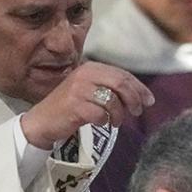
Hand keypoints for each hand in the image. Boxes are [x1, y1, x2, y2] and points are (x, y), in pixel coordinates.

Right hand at [21, 62, 153, 148]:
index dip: (139, 88)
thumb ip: (110, 87)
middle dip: (134, 99)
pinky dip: (105, 121)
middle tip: (138, 112)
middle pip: (121, 84)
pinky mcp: (75, 106)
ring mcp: (79, 90)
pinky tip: (101, 123)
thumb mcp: (89, 90)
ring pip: (113, 101)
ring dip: (119, 115)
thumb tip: (141, 96)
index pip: (122, 74)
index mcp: (91, 67)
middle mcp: (85, 75)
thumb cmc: (69, 107)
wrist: (42, 121)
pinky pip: (101, 114)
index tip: (149, 100)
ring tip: (116, 122)